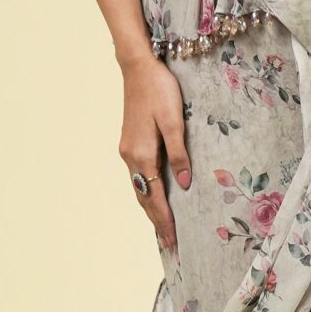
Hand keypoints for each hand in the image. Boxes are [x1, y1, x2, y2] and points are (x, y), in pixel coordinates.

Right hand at [119, 50, 190, 254]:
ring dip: (150, 210)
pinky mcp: (130, 142)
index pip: (154, 198)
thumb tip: (183, 186)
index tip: (173, 242)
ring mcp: (127, 150)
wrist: (138, 66)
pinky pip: (138, 176)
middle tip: (170, 245)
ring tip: (163, 229)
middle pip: (143, 198)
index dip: (164, 221)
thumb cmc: (160, 90)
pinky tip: (154, 197)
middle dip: (156, 222)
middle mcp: (130, 156)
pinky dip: (146, 193)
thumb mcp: (174, 121)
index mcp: (142, 154)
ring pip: (139, 188)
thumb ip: (179, 154)